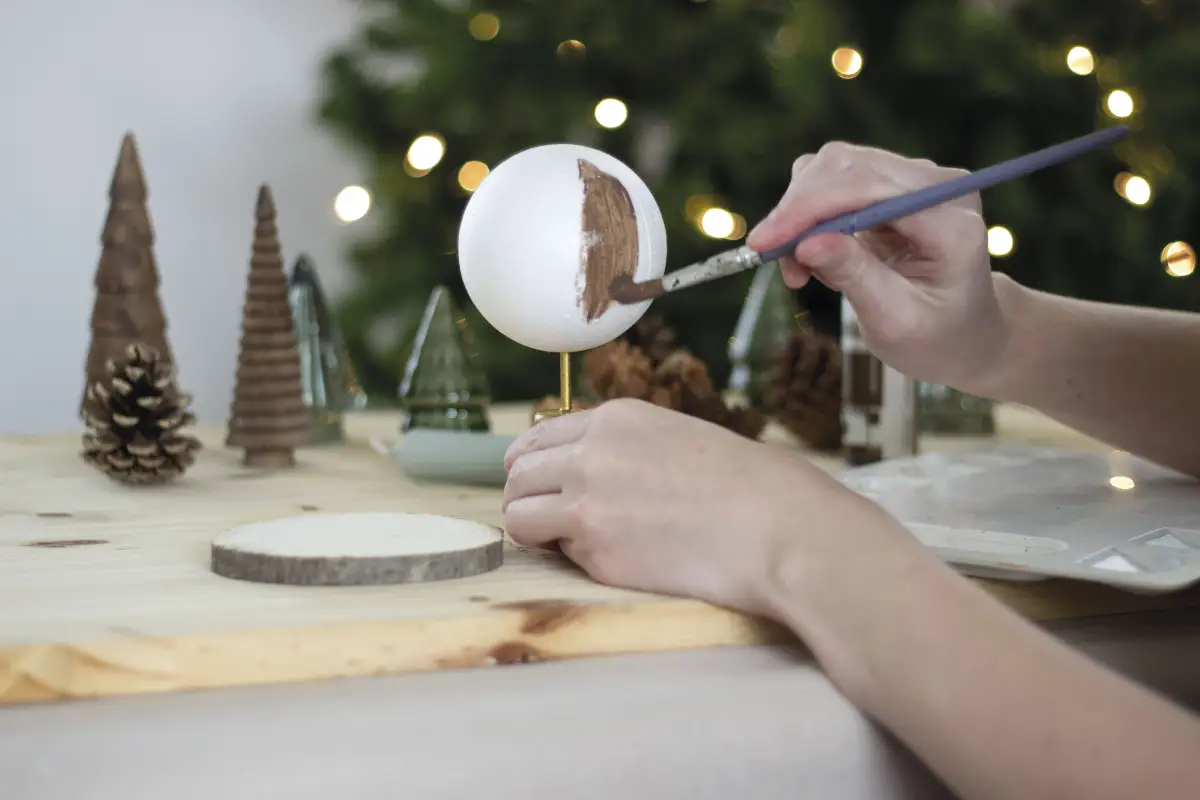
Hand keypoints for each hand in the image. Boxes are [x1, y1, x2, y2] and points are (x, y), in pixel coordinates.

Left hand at [502, 399, 878, 616]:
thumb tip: (584, 469)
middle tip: (550, 522)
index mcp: (615, 418)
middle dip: (527, 499)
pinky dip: (570, 560)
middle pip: (518, 476)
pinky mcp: (594, 548)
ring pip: (518, 515)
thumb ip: (624, 448)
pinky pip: (555, 554)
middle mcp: (591, 452)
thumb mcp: (677, 437)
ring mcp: (587, 499)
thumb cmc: (746, 487)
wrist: (775, 526)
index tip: (538, 487)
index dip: (532, 467)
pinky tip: (612, 559)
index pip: (538, 438)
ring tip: (570, 544)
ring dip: (535, 531)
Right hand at [746, 142, 1009, 392]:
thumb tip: (806, 243)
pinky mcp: (892, 184)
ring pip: (834, 167)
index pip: (870, 189)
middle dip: (797, 209)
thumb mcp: (895, 320)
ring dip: (800, 213)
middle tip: (770, 258)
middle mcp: (938, 186)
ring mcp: (915, 180)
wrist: (966, 333)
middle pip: (847, 166)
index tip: (764, 243)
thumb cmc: (936, 337)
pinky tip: (814, 255)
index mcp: (951, 221)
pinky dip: (809, 215)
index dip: (810, 209)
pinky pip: (835, 182)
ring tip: (798, 268)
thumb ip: (855, 276)